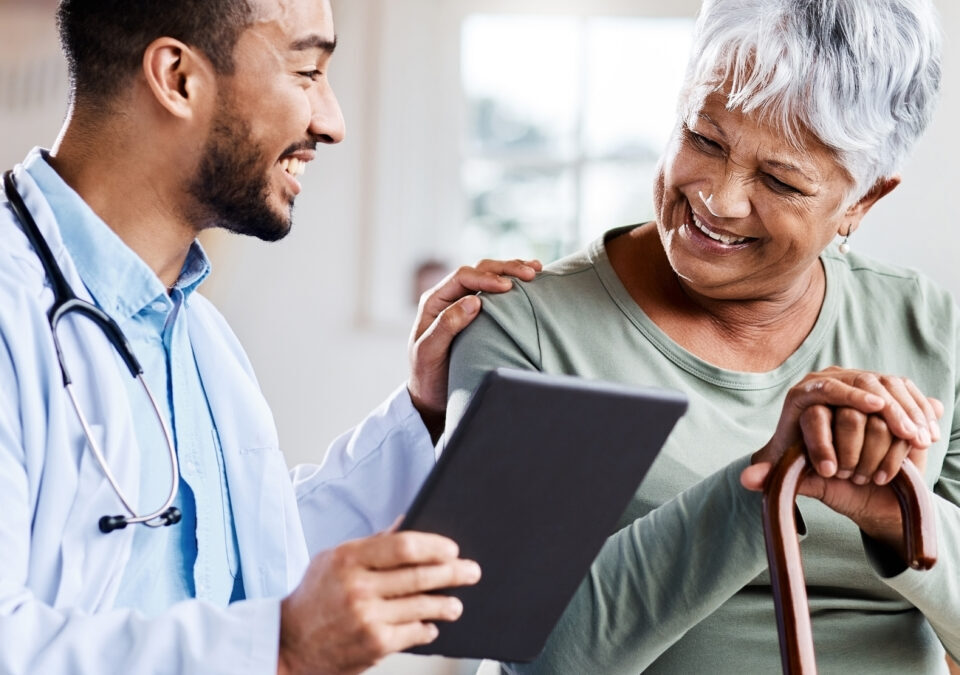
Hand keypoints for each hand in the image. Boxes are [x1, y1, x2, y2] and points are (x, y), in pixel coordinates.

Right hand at [277, 531, 481, 674]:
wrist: (288, 643)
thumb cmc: (314, 598)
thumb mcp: (333, 559)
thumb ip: (372, 544)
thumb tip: (405, 523)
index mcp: (349, 558)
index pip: (403, 546)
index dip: (434, 546)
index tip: (452, 549)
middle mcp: (358, 586)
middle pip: (419, 574)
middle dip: (453, 572)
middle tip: (471, 571)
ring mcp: (367, 617)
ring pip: (422, 605)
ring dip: (446, 604)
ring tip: (455, 604)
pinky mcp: (374, 644)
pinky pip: (413, 633)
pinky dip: (426, 629)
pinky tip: (431, 626)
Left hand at [408, 258, 540, 439]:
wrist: (430, 395)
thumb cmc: (427, 376)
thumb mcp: (430, 352)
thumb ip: (447, 325)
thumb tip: (474, 300)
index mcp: (434, 301)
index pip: (462, 277)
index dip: (486, 278)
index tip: (508, 287)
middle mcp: (448, 297)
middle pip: (478, 270)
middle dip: (505, 269)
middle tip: (531, 273)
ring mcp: (463, 303)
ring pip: (489, 276)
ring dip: (512, 270)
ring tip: (536, 269)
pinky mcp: (477, 313)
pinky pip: (495, 292)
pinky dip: (513, 284)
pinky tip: (530, 283)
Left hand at [741, 367, 942, 552]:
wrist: (840, 466)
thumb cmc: (812, 469)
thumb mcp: (792, 474)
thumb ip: (771, 476)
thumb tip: (747, 480)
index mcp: (802, 396)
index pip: (823, 389)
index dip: (848, 397)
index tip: (872, 408)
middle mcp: (829, 381)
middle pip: (861, 383)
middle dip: (885, 409)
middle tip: (903, 432)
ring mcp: (858, 381)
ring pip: (887, 386)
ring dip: (906, 412)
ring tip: (917, 438)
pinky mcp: (884, 389)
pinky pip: (905, 392)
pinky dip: (919, 411)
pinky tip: (927, 434)